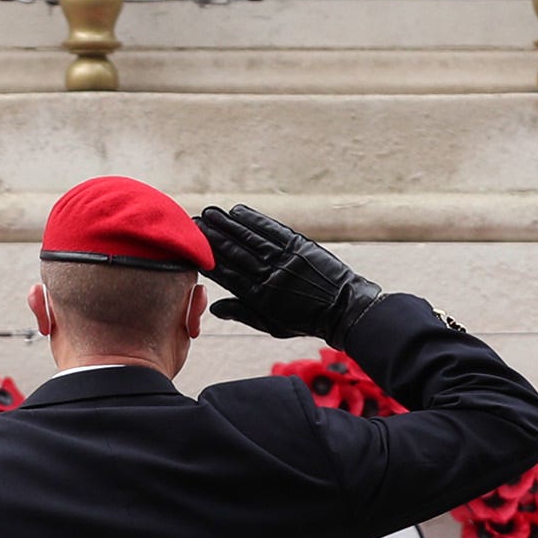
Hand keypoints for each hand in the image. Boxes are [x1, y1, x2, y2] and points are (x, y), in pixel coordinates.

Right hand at [193, 204, 385, 344]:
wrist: (345, 310)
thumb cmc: (306, 321)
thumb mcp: (272, 325)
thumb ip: (243, 313)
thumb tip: (214, 307)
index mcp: (261, 297)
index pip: (228, 275)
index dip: (209, 260)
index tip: (192, 250)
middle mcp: (271, 275)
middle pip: (236, 252)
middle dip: (213, 237)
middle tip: (194, 224)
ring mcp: (286, 258)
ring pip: (251, 238)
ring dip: (228, 224)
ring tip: (210, 212)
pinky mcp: (300, 245)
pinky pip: (273, 230)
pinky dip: (255, 219)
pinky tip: (239, 211)